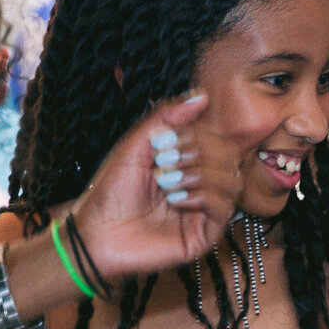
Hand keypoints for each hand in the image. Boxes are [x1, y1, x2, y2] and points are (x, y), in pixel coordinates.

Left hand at [70, 93, 242, 280]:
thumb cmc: (112, 192)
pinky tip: (176, 200)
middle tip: (163, 162)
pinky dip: (202, 197)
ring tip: (166, 183)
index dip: (197, 134)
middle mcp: (204, 183)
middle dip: (198, 153)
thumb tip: (201, 96)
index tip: (164, 141)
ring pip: (232, 179)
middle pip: (230, 155)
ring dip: (199, 174)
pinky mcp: (208, 233)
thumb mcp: (135, 145)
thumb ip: (166, 118)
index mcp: (190, 162)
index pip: (217, 137)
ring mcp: (207, 209)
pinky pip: (224, 207)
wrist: (96, 233)